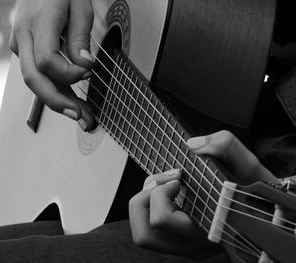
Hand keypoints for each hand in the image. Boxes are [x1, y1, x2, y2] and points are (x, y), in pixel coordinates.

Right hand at [9, 0, 94, 129]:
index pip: (46, 60)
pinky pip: (37, 74)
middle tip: (79, 116)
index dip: (68, 73)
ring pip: (34, 80)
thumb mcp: (79, 7)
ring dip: (58, 100)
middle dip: (57, 101)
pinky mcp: (23, 50)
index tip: (88, 73)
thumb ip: (80, 37)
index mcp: (37, 21)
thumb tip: (84, 65)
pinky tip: (71, 100)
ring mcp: (19, 44)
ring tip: (81, 114)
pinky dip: (55, 89)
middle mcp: (23, 35)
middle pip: (33, 78)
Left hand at [129, 130, 276, 255]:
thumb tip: (193, 144)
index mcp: (206, 228)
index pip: (161, 219)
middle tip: (164, 182)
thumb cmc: (259, 197)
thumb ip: (226, 147)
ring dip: (144, 206)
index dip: (160, 191)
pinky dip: (150, 211)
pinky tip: (168, 196)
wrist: (267, 217)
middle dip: (144, 198)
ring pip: (144, 235)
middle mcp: (194, 244)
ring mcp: (187, 247)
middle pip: (144, 232)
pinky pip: (151, 233)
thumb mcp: (250, 167)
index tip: (178, 174)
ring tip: (162, 188)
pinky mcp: (183, 245)